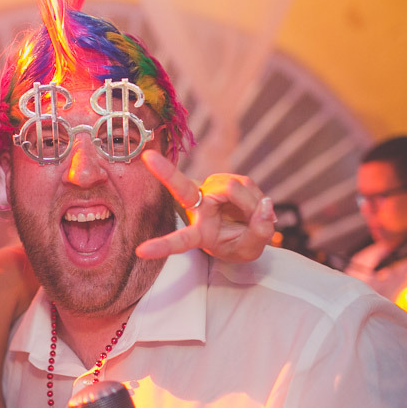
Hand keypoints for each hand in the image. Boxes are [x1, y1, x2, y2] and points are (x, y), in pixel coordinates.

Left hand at [137, 150, 274, 262]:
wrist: (245, 230)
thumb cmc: (239, 244)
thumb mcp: (250, 250)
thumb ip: (259, 232)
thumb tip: (266, 205)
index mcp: (198, 233)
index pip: (180, 240)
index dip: (163, 246)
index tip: (140, 251)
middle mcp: (197, 208)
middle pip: (185, 190)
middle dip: (165, 172)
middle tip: (147, 156)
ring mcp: (208, 190)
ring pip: (232, 187)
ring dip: (250, 202)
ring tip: (253, 217)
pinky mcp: (222, 180)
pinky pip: (244, 183)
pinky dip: (256, 197)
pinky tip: (255, 206)